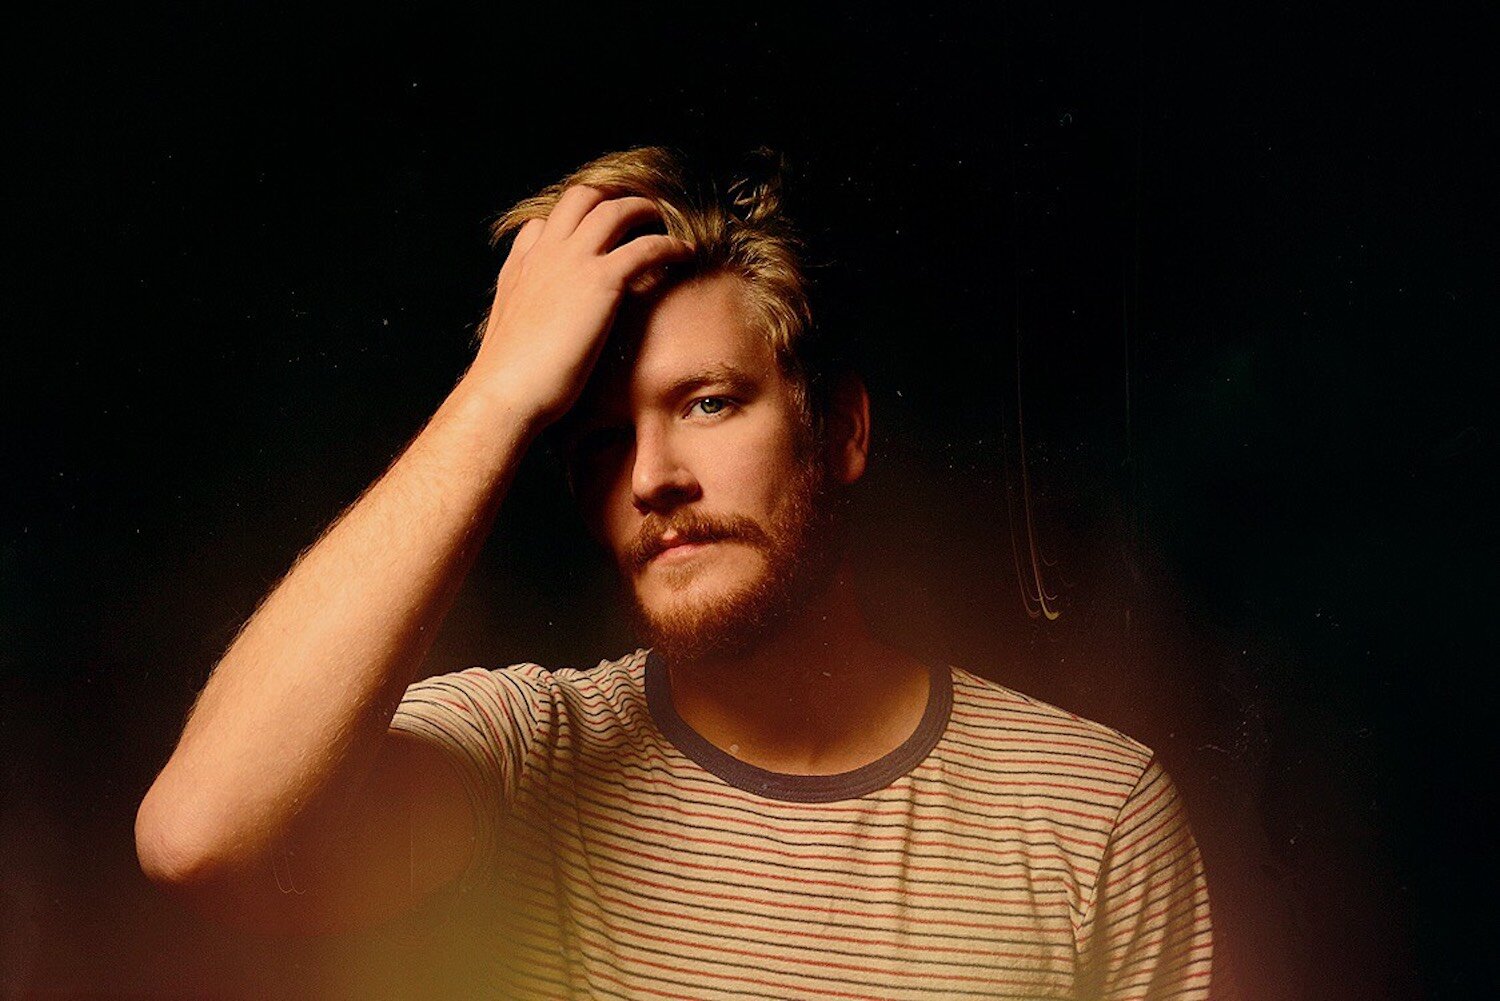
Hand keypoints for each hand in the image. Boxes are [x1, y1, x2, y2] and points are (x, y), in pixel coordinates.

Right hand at [464, 184, 692, 429]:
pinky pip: (646, 247)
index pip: (543, 225)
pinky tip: (686, 253)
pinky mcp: (602, 281)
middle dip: (611, 196)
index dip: (571, 222)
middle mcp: (546, 253)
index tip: (591, 232)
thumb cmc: (508, 376)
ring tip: (664, 220)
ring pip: (616, 211)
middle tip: (635, 210)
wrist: (506, 390)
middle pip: (581, 198)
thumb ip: (521, 311)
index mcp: (522, 266)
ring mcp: (574, 262)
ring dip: (644, 210)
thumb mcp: (505, 332)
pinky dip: (670, 245)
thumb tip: (533, 322)